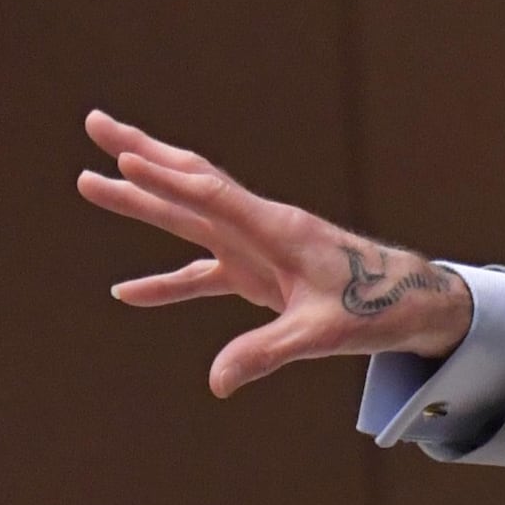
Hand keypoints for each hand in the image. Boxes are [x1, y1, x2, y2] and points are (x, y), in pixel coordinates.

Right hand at [75, 110, 471, 393]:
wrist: (415, 302)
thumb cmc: (378, 309)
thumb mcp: (324, 335)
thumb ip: (268, 352)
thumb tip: (217, 381)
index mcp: (278, 229)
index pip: (212, 195)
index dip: (168, 177)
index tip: (124, 155)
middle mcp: (261, 227)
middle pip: (190, 181)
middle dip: (141, 153)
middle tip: (93, 122)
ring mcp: (257, 247)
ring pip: (189, 215)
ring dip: (142, 198)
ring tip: (89, 178)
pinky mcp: (259, 272)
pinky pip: (202, 273)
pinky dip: (165, 281)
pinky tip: (126, 293)